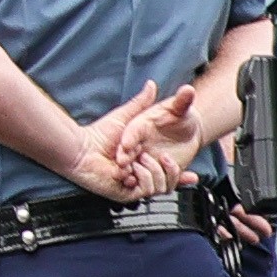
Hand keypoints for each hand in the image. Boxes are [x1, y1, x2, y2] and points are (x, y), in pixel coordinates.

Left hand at [74, 84, 185, 204]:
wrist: (80, 148)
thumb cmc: (99, 134)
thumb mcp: (127, 117)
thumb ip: (142, 103)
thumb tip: (152, 84)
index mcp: (142, 162)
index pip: (167, 171)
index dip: (181, 173)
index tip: (195, 174)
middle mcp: (139, 175)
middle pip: (167, 182)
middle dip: (175, 174)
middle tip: (172, 160)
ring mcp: (132, 185)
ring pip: (158, 186)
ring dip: (155, 171)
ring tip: (144, 159)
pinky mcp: (124, 192)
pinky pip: (144, 190)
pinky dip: (143, 178)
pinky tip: (135, 168)